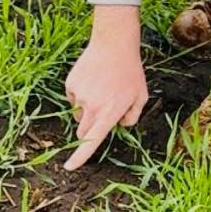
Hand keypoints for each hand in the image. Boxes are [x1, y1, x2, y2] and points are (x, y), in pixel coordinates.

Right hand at [64, 14, 146, 168]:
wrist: (113, 43)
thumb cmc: (130, 72)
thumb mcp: (141, 97)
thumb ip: (132, 117)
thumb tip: (119, 126)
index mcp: (109, 113)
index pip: (92, 141)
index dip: (80, 157)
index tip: (69, 167)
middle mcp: (91, 107)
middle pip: (83, 132)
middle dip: (90, 131)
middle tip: (102, 115)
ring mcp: (79, 96)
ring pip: (78, 115)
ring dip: (87, 112)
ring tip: (101, 91)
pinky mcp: (71, 85)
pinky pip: (73, 99)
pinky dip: (81, 96)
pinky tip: (93, 81)